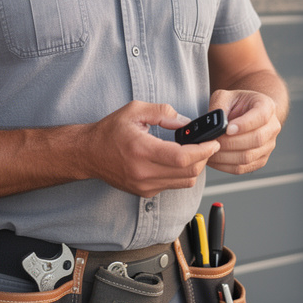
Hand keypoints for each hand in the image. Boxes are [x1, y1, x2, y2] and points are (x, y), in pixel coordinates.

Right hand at [84, 101, 218, 197]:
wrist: (89, 154)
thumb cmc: (110, 131)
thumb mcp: (135, 110)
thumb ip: (164, 112)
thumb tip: (187, 122)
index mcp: (142, 150)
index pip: (182, 158)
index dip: (203, 151)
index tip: (213, 143)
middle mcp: (143, 172)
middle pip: (188, 172)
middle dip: (204, 158)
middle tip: (207, 145)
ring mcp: (144, 186)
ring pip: (184, 182)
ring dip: (195, 167)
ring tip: (194, 152)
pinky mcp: (145, 192)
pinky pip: (173, 185)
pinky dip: (181, 174)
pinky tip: (178, 161)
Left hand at [206, 89, 280, 174]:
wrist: (246, 113)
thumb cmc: (236, 104)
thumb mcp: (225, 97)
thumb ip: (219, 107)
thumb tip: (211, 125)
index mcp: (266, 106)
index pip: (261, 116)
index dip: (244, 124)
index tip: (228, 129)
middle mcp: (272, 127)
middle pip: (256, 139)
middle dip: (230, 142)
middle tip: (213, 141)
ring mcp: (268, 145)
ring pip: (248, 156)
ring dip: (225, 156)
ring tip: (210, 150)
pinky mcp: (260, 160)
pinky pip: (242, 168)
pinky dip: (225, 166)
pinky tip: (214, 159)